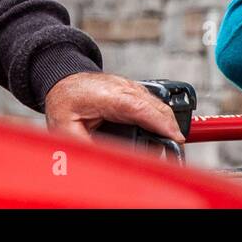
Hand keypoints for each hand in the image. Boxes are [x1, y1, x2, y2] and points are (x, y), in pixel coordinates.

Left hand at [43, 72, 184, 143]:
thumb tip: (102, 161)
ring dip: (168, 122)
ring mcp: (131, 87)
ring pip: (158, 103)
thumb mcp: (65, 128)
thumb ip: (83, 146)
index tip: (176, 138)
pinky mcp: (134, 90)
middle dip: (170, 126)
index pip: (141, 108)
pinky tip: (165, 130)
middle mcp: (124, 88)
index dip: (160, 123)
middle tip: (177, 149)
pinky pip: (153, 102)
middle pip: (156, 106)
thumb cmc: (65, 102)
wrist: (64, 80)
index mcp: (109, 97)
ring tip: (173, 143)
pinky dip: (162, 116)